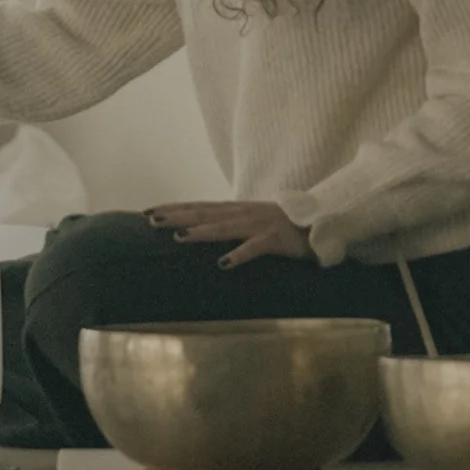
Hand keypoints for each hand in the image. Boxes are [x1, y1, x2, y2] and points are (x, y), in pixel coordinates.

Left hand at [147, 199, 313, 268]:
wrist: (321, 222)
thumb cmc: (283, 226)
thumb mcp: (251, 222)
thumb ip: (229, 224)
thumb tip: (202, 230)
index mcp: (236, 209)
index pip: (199, 206)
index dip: (174, 208)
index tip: (148, 211)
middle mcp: (243, 213)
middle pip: (205, 213)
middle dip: (177, 216)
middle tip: (151, 220)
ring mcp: (259, 224)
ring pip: (225, 227)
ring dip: (202, 231)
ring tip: (179, 237)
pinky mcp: (276, 239)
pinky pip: (255, 248)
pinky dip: (239, 255)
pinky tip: (223, 264)